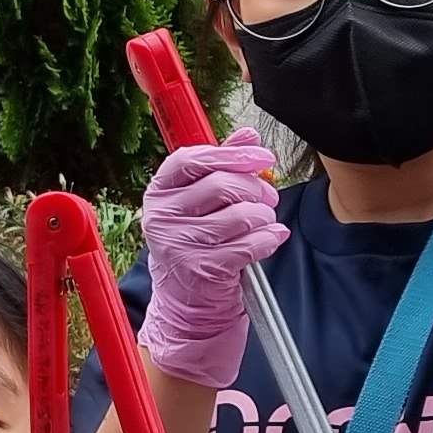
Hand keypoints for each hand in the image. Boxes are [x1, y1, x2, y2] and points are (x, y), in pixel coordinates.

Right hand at [137, 137, 287, 389]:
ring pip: (240, 216)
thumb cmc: (197, 239)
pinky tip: (272, 237)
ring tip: (264, 221)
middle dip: (256, 189)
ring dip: (263, 217)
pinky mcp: (201, 269)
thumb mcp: (201, 199)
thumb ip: (223, 164)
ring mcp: (179, 245)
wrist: (187, 298)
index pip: (193, 160)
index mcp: (159, 191)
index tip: (262, 157)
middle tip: (268, 198)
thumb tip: (249, 135)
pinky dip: (268, 239)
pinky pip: (249, 244)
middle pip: (221, 185)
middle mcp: (162, 217)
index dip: (232, 154)